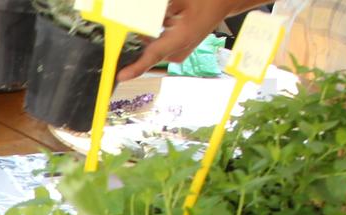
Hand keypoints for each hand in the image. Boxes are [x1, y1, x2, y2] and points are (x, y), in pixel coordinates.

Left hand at [117, 0, 261, 81]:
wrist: (223, 4)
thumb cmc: (205, 1)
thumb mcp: (180, 1)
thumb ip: (158, 11)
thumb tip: (139, 17)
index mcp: (180, 39)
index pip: (153, 55)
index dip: (136, 68)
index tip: (121, 76)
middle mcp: (177, 52)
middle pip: (147, 48)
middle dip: (142, 35)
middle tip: (160, 18)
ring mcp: (176, 54)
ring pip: (151, 46)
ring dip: (151, 33)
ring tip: (171, 17)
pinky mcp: (176, 53)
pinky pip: (158, 45)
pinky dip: (157, 35)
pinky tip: (169, 22)